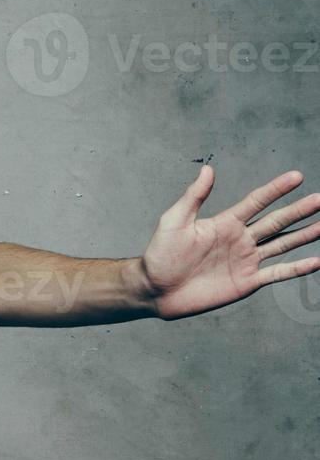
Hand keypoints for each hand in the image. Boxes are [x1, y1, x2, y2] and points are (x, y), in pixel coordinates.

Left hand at [138, 164, 319, 319]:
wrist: (155, 289)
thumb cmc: (160, 254)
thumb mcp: (174, 221)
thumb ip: (194, 197)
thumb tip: (208, 169)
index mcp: (225, 223)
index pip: (256, 201)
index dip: (276, 189)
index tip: (297, 177)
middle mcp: (240, 239)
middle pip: (276, 221)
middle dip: (299, 210)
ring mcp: (245, 260)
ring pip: (282, 244)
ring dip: (305, 235)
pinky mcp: (247, 282)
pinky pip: (277, 273)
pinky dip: (297, 268)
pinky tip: (317, 260)